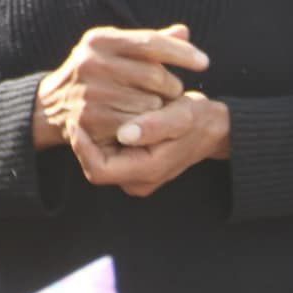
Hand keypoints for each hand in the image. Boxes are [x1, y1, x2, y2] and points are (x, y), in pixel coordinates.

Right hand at [32, 23, 207, 149]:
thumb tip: (185, 31)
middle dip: (171, 85)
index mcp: (100, 39)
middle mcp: (93, 62)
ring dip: (160, 106)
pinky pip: (138, 122)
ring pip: (150, 101)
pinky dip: (147, 124)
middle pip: (155, 74)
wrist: (53, 104)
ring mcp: (92, 91)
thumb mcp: (116, 50)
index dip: (182, 52)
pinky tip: (144, 121)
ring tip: (155, 105)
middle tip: (170, 91)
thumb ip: (150, 42)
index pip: (151, 42)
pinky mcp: (92, 118)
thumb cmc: (95, 73)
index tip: (205, 62)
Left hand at [69, 91, 230, 196]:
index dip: (82, 148)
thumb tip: (124, 134)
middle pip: (95, 167)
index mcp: (148, 171)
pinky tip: (102, 116)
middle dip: (84, 142)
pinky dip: (102, 139)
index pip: (99, 170)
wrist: (213, 128)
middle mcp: (139, 180)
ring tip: (88, 112)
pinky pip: (108, 156)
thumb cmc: (197, 119)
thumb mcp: (181, 115)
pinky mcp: (135, 166)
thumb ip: (154, 126)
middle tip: (78, 112)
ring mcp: (137, 176)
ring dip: (92, 140)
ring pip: (99, 161)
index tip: (79, 119)